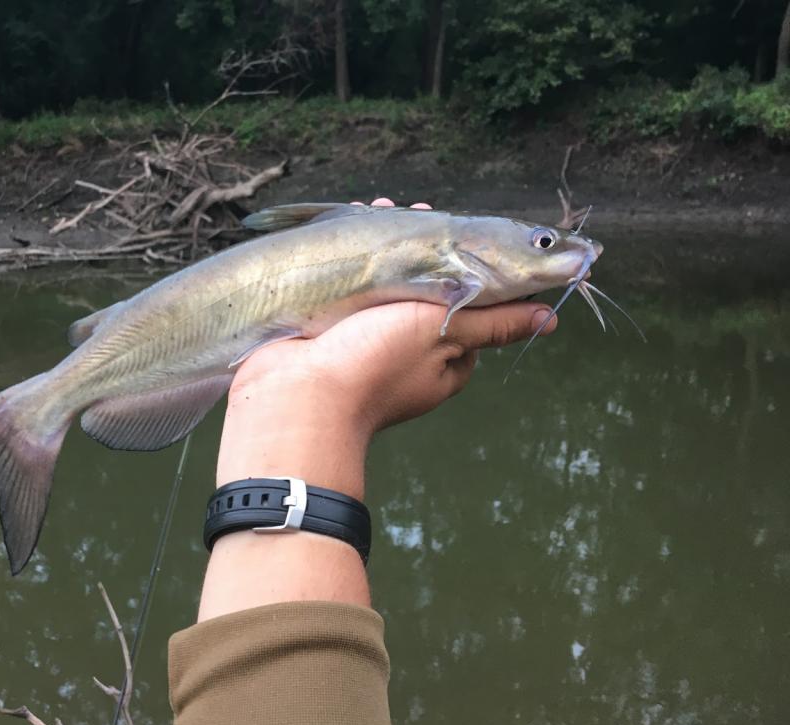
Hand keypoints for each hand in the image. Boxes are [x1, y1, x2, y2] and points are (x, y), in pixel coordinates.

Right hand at [217, 198, 557, 499]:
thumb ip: (495, 322)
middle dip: (424, 250)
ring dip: (388, 248)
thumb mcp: (446, 333)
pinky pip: (354, 290)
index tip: (460, 231)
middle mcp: (411, 355)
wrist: (296, 394)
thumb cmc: (377, 362)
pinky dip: (357, 260)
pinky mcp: (333, 336)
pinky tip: (349, 231)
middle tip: (413, 211)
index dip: (469, 266)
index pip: (472, 307)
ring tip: (379, 210)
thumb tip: (550, 319)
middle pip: (428, 290)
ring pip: (389, 286)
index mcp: (445, 362)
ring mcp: (368, 346)